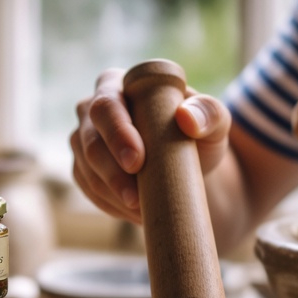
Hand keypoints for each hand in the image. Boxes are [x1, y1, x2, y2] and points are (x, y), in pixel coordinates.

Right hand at [70, 67, 232, 224]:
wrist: (186, 164)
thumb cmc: (199, 135)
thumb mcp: (214, 123)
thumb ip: (210, 113)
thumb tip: (187, 118)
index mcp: (117, 84)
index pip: (106, 106)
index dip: (117, 134)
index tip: (137, 162)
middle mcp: (91, 109)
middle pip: (89, 141)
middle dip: (111, 173)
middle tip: (136, 198)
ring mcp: (83, 141)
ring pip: (86, 170)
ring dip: (112, 194)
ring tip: (142, 210)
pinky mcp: (83, 169)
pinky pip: (89, 190)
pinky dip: (110, 205)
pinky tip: (133, 213)